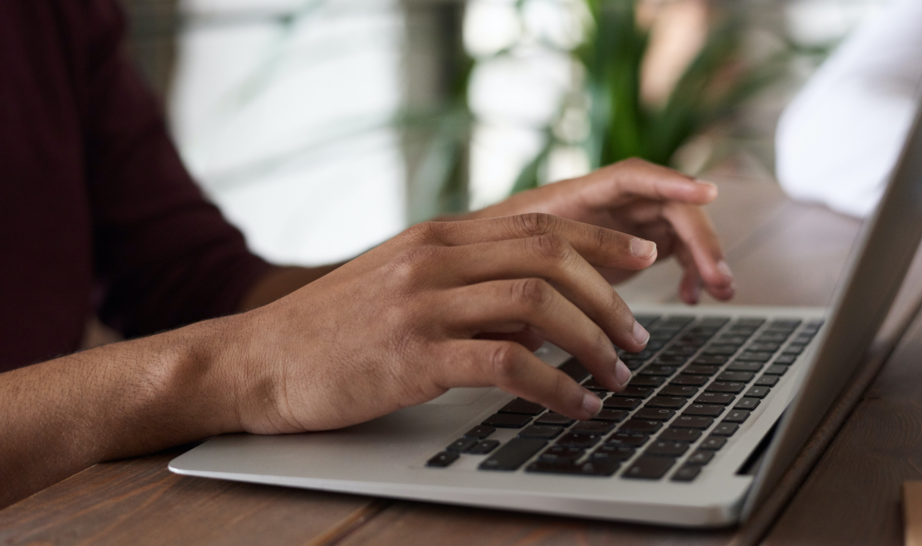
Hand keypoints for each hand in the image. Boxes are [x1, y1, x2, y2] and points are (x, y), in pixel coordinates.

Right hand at [226, 214, 657, 433]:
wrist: (257, 360)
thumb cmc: (334, 329)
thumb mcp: (402, 285)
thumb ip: (468, 285)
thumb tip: (540, 314)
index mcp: (437, 236)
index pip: (540, 224)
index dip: (602, 238)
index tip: (643, 257)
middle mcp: (435, 258)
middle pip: (551, 256)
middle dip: (609, 297)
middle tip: (637, 336)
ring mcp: (422, 304)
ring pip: (538, 305)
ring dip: (591, 341)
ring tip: (616, 374)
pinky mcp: (413, 355)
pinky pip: (507, 364)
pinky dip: (555, 386)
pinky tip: (576, 406)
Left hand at [470, 158, 734, 303]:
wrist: (483, 264)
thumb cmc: (491, 256)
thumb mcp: (508, 261)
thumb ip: (535, 269)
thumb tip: (557, 296)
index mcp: (578, 195)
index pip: (633, 177)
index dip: (671, 182)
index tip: (707, 193)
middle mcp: (608, 202)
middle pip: (670, 206)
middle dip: (701, 239)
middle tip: (719, 278)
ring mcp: (624, 222)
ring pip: (679, 230)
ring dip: (704, 257)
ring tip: (719, 291)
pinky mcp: (632, 246)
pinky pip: (674, 251)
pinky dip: (688, 272)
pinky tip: (692, 297)